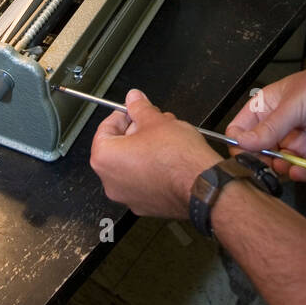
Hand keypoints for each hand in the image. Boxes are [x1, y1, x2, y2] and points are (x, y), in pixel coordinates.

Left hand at [89, 89, 216, 216]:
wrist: (200, 185)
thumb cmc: (177, 158)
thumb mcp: (155, 120)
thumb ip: (139, 107)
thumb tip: (134, 99)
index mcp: (105, 158)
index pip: (105, 129)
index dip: (123, 115)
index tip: (134, 110)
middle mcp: (110, 181)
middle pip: (118, 147)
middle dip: (137, 131)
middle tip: (153, 122)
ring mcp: (127, 196)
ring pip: (131, 165)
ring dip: (145, 148)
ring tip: (166, 138)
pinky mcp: (145, 205)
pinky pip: (143, 181)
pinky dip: (152, 168)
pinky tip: (168, 158)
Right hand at [226, 55, 305, 179]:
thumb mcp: (293, 104)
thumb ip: (268, 128)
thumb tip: (242, 143)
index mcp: (269, 106)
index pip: (242, 127)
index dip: (239, 141)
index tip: (242, 150)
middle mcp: (283, 125)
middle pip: (259, 150)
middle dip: (259, 159)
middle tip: (261, 164)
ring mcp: (300, 141)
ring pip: (280, 164)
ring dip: (280, 168)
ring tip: (284, 165)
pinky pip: (303, 170)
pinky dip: (300, 173)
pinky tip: (300, 170)